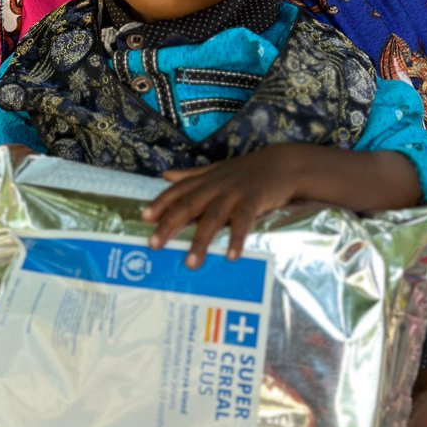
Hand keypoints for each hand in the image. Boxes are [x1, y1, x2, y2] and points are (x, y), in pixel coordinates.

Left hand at [142, 142, 420, 269]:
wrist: (283, 163)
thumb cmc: (246, 171)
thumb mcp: (215, 171)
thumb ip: (190, 176)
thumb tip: (164, 175)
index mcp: (205, 181)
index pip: (178, 191)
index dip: (160, 203)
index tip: (143, 218)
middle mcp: (215, 186)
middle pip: (188, 206)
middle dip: (170, 225)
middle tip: (154, 244)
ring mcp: (234, 193)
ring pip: (213, 218)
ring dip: (201, 240)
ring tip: (191, 263)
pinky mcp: (254, 201)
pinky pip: (243, 222)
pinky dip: (237, 238)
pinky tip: (231, 256)